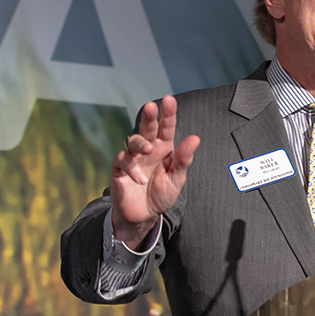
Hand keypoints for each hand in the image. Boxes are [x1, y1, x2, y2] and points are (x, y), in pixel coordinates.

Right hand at [109, 95, 199, 245]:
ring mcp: (133, 158)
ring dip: (140, 143)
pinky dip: (133, 168)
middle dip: (149, 116)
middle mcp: (148, 149)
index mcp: (164, 148)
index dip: (168, 114)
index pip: (166, 128)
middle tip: (152, 106)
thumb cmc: (162, 194)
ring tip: (149, 150)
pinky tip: (141, 179)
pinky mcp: (119, 169)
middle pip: (147, 128)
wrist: (144, 215)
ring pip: (133, 141)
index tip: (170, 100)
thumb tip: (195, 138)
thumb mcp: (177, 178)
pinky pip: (123, 161)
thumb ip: (183, 159)